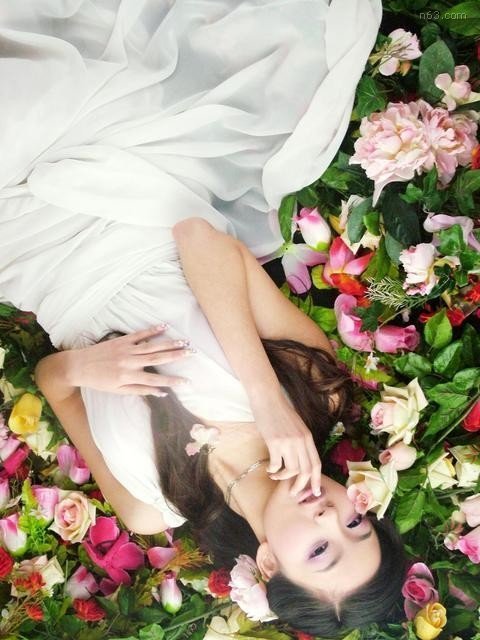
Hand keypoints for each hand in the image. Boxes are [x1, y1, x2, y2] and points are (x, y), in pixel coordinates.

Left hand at [66, 326, 192, 395]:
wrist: (78, 366)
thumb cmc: (99, 381)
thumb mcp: (118, 390)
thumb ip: (140, 390)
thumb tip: (161, 392)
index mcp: (129, 376)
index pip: (156, 379)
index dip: (172, 381)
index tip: (187, 381)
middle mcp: (130, 361)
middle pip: (158, 358)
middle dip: (176, 356)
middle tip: (192, 353)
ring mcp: (126, 349)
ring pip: (152, 345)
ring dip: (169, 343)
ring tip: (184, 342)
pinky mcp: (122, 340)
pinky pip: (140, 334)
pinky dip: (152, 330)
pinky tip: (165, 327)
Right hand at [250, 392, 321, 496]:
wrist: (267, 398)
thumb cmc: (280, 411)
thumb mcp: (297, 426)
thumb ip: (301, 442)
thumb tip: (301, 460)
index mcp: (308, 437)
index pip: (317, 464)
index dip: (317, 480)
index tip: (315, 492)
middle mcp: (301, 441)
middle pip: (306, 471)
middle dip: (300, 485)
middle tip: (293, 493)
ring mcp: (288, 442)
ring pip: (292, 470)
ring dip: (283, 478)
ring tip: (275, 476)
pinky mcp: (274, 442)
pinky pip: (275, 464)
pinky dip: (272, 469)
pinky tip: (268, 468)